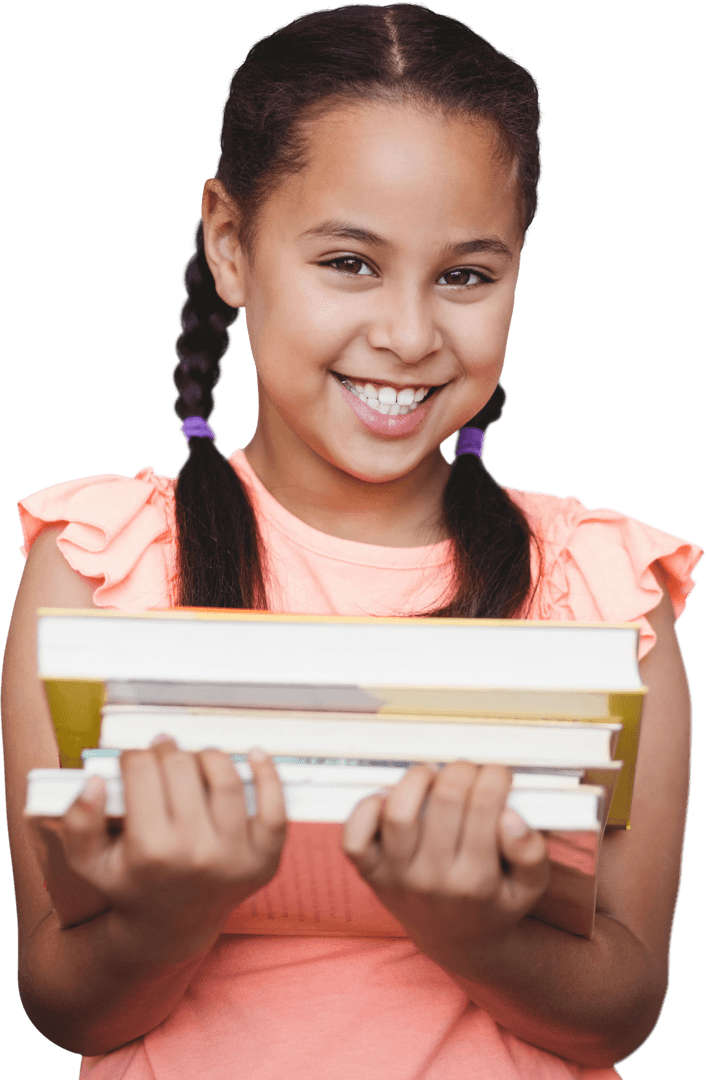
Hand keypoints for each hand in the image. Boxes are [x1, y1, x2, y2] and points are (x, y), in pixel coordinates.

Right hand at [34, 740, 286, 961]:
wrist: (169, 927)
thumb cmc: (130, 884)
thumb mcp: (89, 863)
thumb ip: (79, 823)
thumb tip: (95, 781)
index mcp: (150, 850)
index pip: (143, 772)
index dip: (134, 756)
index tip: (133, 761)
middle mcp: (195, 853)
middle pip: (182, 768)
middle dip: (167, 752)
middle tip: (162, 754)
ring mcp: (234, 857)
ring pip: (225, 778)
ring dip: (208, 756)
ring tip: (195, 759)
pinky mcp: (264, 859)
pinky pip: (275, 808)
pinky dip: (268, 775)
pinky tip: (255, 755)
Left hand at [341, 761, 550, 975]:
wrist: (456, 941)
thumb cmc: (494, 901)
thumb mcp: (528, 887)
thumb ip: (531, 852)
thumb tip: (511, 817)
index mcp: (475, 882)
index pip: (485, 807)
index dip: (495, 776)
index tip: (499, 774)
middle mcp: (432, 880)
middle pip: (446, 800)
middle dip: (464, 771)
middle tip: (471, 772)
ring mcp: (397, 877)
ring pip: (399, 811)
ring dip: (419, 779)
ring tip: (434, 776)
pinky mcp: (370, 873)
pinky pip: (353, 837)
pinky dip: (366, 809)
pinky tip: (391, 799)